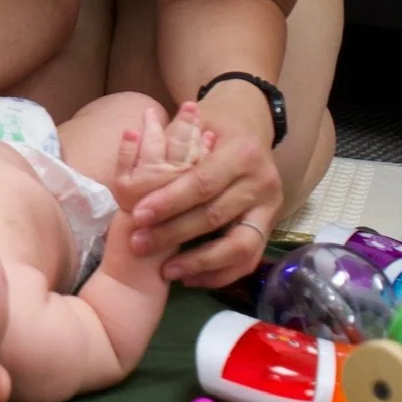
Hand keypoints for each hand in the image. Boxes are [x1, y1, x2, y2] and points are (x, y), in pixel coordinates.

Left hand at [128, 91, 281, 289]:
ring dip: (199, 263)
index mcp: (242, 152)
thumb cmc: (212, 128)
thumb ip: (171, 142)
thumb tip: (131, 151)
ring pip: (239, 245)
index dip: (170, 201)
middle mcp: (262, 181)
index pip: (202, 182)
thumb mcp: (195, 124)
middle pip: (216, 215)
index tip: (138, 215)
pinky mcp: (270, 228)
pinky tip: (190, 278)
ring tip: (166, 270)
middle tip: (140, 245)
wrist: (250, 130)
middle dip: (174, 233)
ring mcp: (270, 208)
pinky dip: (219, 274)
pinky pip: (248, 260)